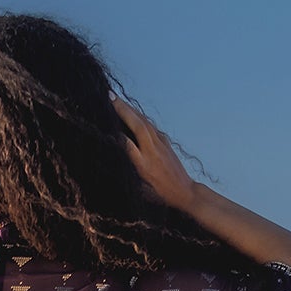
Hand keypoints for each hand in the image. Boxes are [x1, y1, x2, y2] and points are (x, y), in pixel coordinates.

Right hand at [112, 96, 199, 212]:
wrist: (184, 191)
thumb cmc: (160, 194)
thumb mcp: (141, 189)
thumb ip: (130, 172)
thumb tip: (117, 157)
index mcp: (145, 165)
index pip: (128, 145)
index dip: (117, 134)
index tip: (105, 123)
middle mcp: (153, 151)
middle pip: (137, 125)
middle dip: (124, 110)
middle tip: (110, 96)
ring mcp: (161, 144)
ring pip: (144, 122)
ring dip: (131, 109)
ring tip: (117, 99)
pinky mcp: (165, 141)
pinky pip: (150, 125)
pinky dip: (140, 116)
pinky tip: (133, 112)